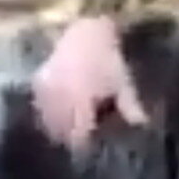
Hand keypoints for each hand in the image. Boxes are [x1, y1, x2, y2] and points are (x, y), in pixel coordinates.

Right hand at [31, 16, 146, 148]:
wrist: (86, 31)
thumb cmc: (107, 58)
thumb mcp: (122, 82)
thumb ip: (130, 106)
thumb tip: (141, 125)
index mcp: (80, 98)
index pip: (77, 135)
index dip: (84, 144)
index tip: (90, 147)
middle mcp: (59, 97)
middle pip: (60, 131)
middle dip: (70, 138)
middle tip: (80, 139)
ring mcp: (45, 90)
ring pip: (48, 121)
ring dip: (57, 128)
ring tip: (69, 129)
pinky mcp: (37, 82)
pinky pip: (40, 107)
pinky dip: (48, 114)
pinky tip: (58, 114)